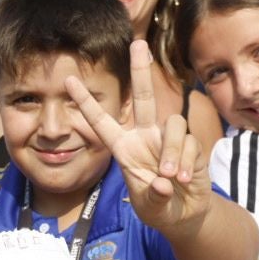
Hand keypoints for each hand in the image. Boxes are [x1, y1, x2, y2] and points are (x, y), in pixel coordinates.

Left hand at [67, 40, 211, 233]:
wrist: (184, 215)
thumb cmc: (157, 206)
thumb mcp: (148, 206)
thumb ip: (151, 195)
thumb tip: (161, 181)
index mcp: (124, 147)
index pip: (101, 121)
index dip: (86, 102)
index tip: (68, 80)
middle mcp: (145, 136)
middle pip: (143, 97)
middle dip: (140, 71)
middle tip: (138, 44)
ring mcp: (167, 139)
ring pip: (171, 122)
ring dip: (169, 150)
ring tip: (168, 176)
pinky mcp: (190, 146)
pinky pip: (187, 142)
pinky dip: (183, 161)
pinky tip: (182, 179)